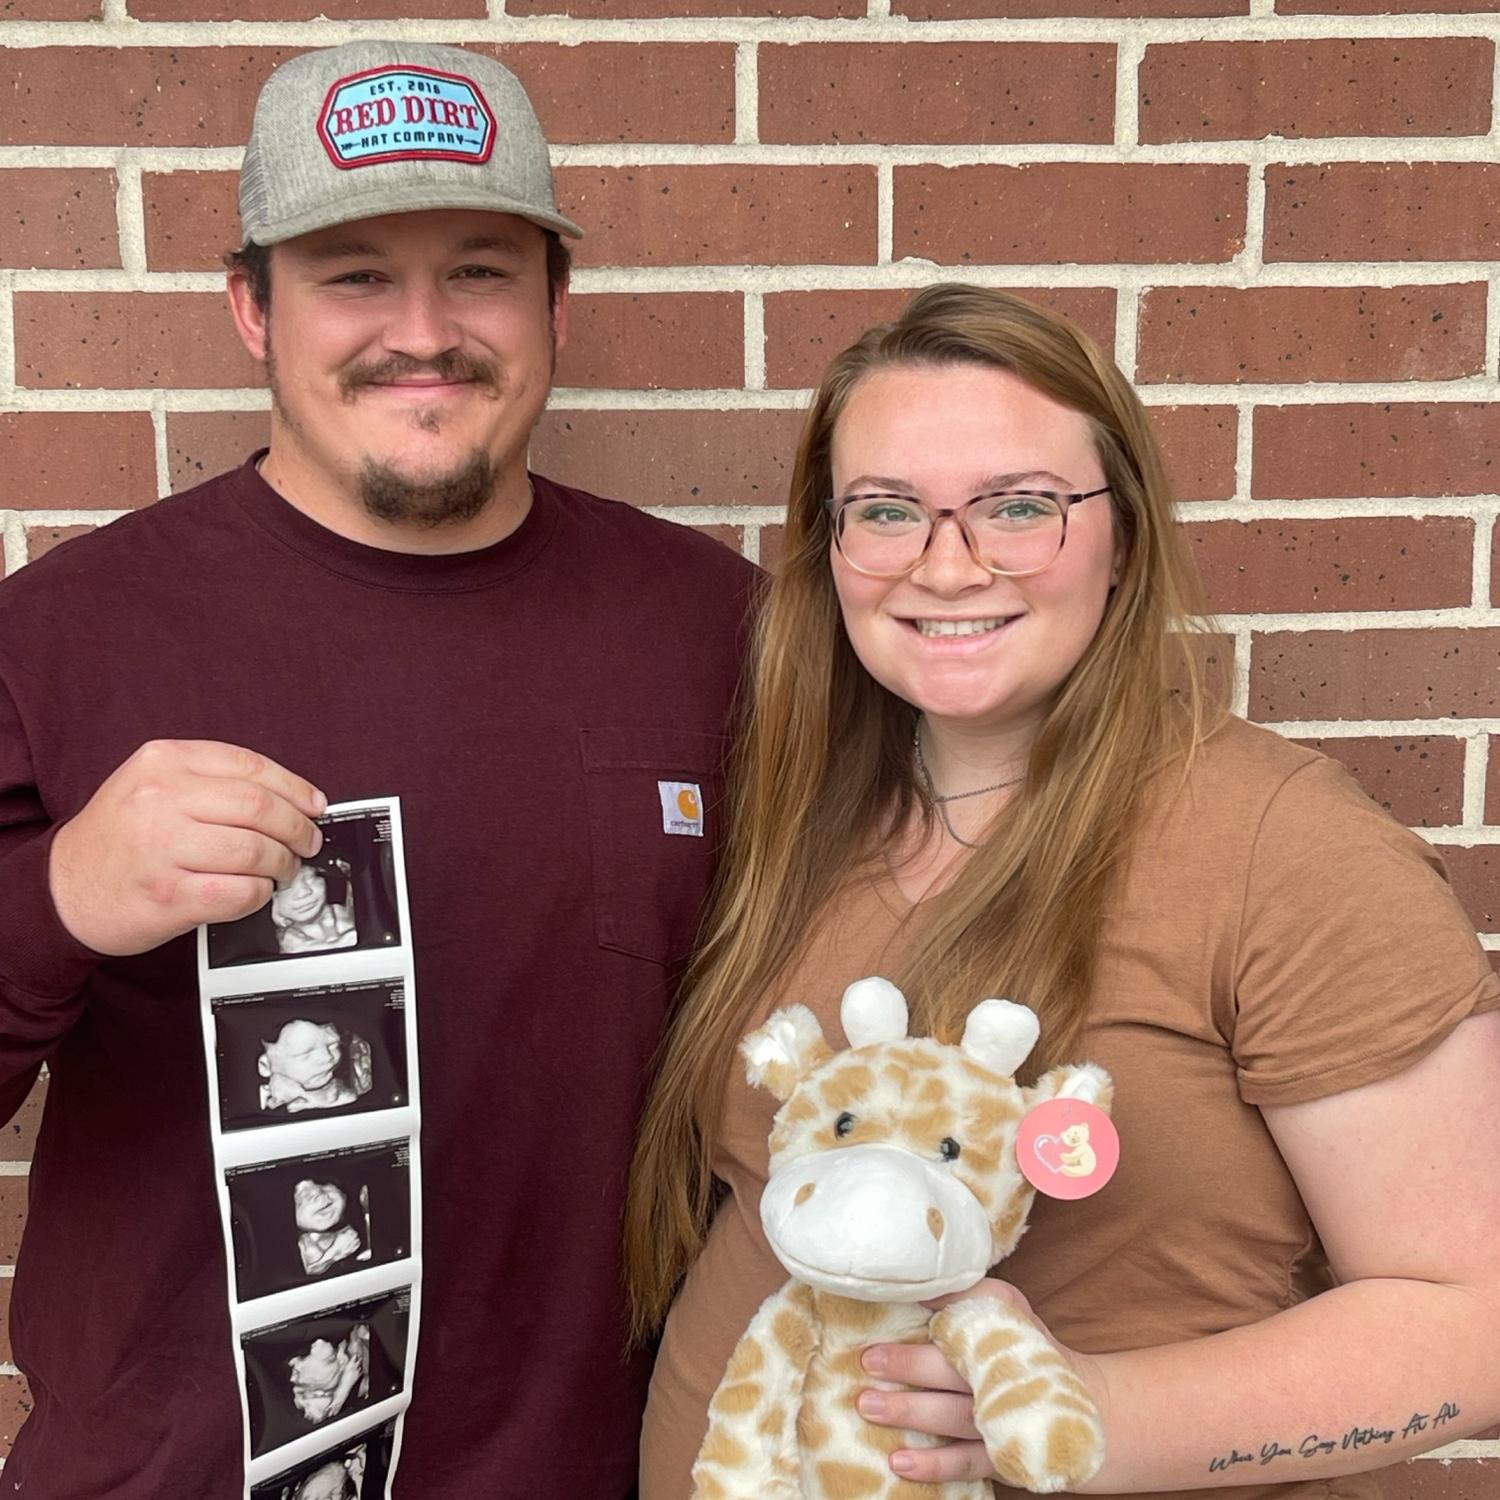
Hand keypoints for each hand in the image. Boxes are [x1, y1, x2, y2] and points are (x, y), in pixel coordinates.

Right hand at [49, 740, 325, 955]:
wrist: (62, 888)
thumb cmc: (120, 837)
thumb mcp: (151, 784)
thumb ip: (212, 781)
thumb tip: (293, 797)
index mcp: (162, 762)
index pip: (250, 766)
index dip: (294, 788)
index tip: (314, 805)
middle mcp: (160, 800)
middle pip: (260, 807)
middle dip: (297, 828)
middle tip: (307, 843)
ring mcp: (161, 849)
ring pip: (255, 850)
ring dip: (283, 864)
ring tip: (283, 869)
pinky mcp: (167, 895)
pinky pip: (238, 892)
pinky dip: (260, 893)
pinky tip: (256, 891)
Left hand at [857, 1278, 1103, 1485]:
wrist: (1089, 1408)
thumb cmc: (1031, 1349)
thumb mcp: (1010, 1308)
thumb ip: (969, 1293)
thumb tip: (923, 1284)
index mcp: (999, 1334)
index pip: (965, 1322)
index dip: (933, 1317)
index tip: (893, 1314)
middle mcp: (999, 1377)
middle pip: (952, 1368)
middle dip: (909, 1364)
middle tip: (868, 1360)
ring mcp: (1000, 1420)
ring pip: (951, 1415)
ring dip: (910, 1412)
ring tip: (868, 1407)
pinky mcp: (1003, 1457)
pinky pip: (965, 1462)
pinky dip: (934, 1464)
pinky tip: (899, 1462)